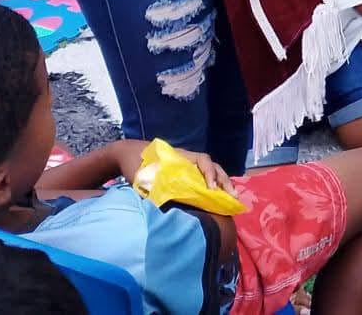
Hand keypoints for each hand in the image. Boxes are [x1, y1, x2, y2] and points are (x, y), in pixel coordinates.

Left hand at [117, 141, 235, 194]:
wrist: (129, 155)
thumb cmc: (136, 165)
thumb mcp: (143, 176)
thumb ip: (153, 188)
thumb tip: (164, 207)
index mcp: (180, 157)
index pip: (202, 161)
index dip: (209, 174)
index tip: (211, 188)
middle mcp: (187, 159)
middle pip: (211, 165)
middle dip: (223, 179)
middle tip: (232, 195)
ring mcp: (187, 165)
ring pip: (210, 170)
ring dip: (222, 182)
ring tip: (231, 197)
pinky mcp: (185, 173)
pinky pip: (203, 176)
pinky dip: (214, 185)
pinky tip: (219, 196)